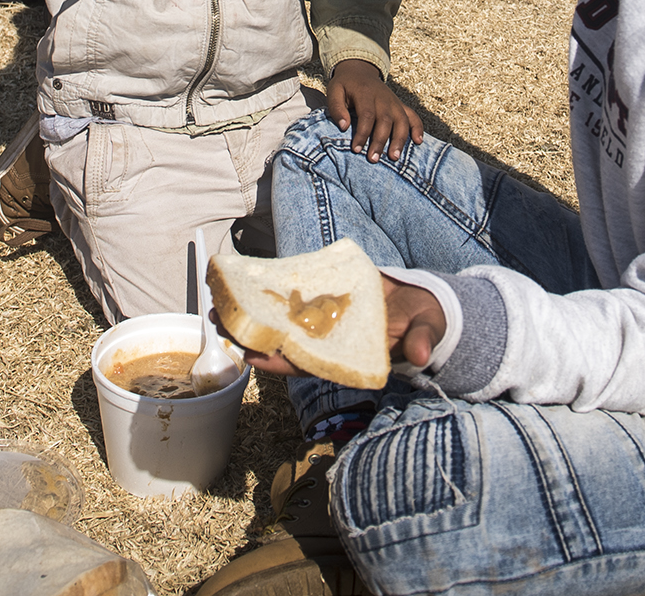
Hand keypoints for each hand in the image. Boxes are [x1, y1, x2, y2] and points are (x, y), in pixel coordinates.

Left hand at [224, 275, 445, 375]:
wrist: (423, 302)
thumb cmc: (422, 322)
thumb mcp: (425, 329)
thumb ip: (420, 341)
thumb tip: (421, 356)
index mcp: (346, 356)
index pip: (306, 364)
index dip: (278, 362)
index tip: (251, 355)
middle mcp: (327, 342)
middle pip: (282, 344)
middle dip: (250, 337)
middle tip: (219, 322)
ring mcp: (322, 321)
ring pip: (279, 323)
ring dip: (250, 315)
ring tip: (219, 300)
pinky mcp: (323, 297)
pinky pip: (291, 298)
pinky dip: (269, 292)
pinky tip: (246, 279)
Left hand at [326, 59, 421, 161]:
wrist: (360, 71)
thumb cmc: (345, 85)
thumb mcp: (334, 91)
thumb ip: (336, 108)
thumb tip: (344, 126)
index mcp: (366, 93)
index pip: (367, 115)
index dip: (362, 134)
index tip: (356, 149)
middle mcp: (383, 98)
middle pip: (385, 120)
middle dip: (380, 141)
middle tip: (373, 158)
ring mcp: (394, 102)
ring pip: (401, 120)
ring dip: (399, 139)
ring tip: (394, 157)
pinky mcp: (400, 105)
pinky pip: (413, 116)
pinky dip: (418, 128)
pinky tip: (418, 141)